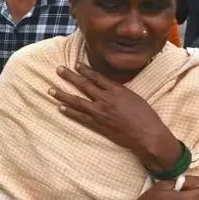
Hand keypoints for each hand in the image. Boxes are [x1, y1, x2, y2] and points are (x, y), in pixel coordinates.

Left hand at [51, 63, 178, 171]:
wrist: (147, 135)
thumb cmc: (146, 116)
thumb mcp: (134, 97)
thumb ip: (119, 91)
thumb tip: (109, 87)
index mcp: (117, 90)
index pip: (97, 77)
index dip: (85, 70)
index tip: (76, 64)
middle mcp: (106, 99)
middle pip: (84, 85)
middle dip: (70, 76)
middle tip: (58, 69)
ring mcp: (100, 112)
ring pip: (77, 101)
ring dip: (62, 94)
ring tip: (51, 90)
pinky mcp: (98, 125)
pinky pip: (80, 117)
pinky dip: (69, 112)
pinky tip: (60, 108)